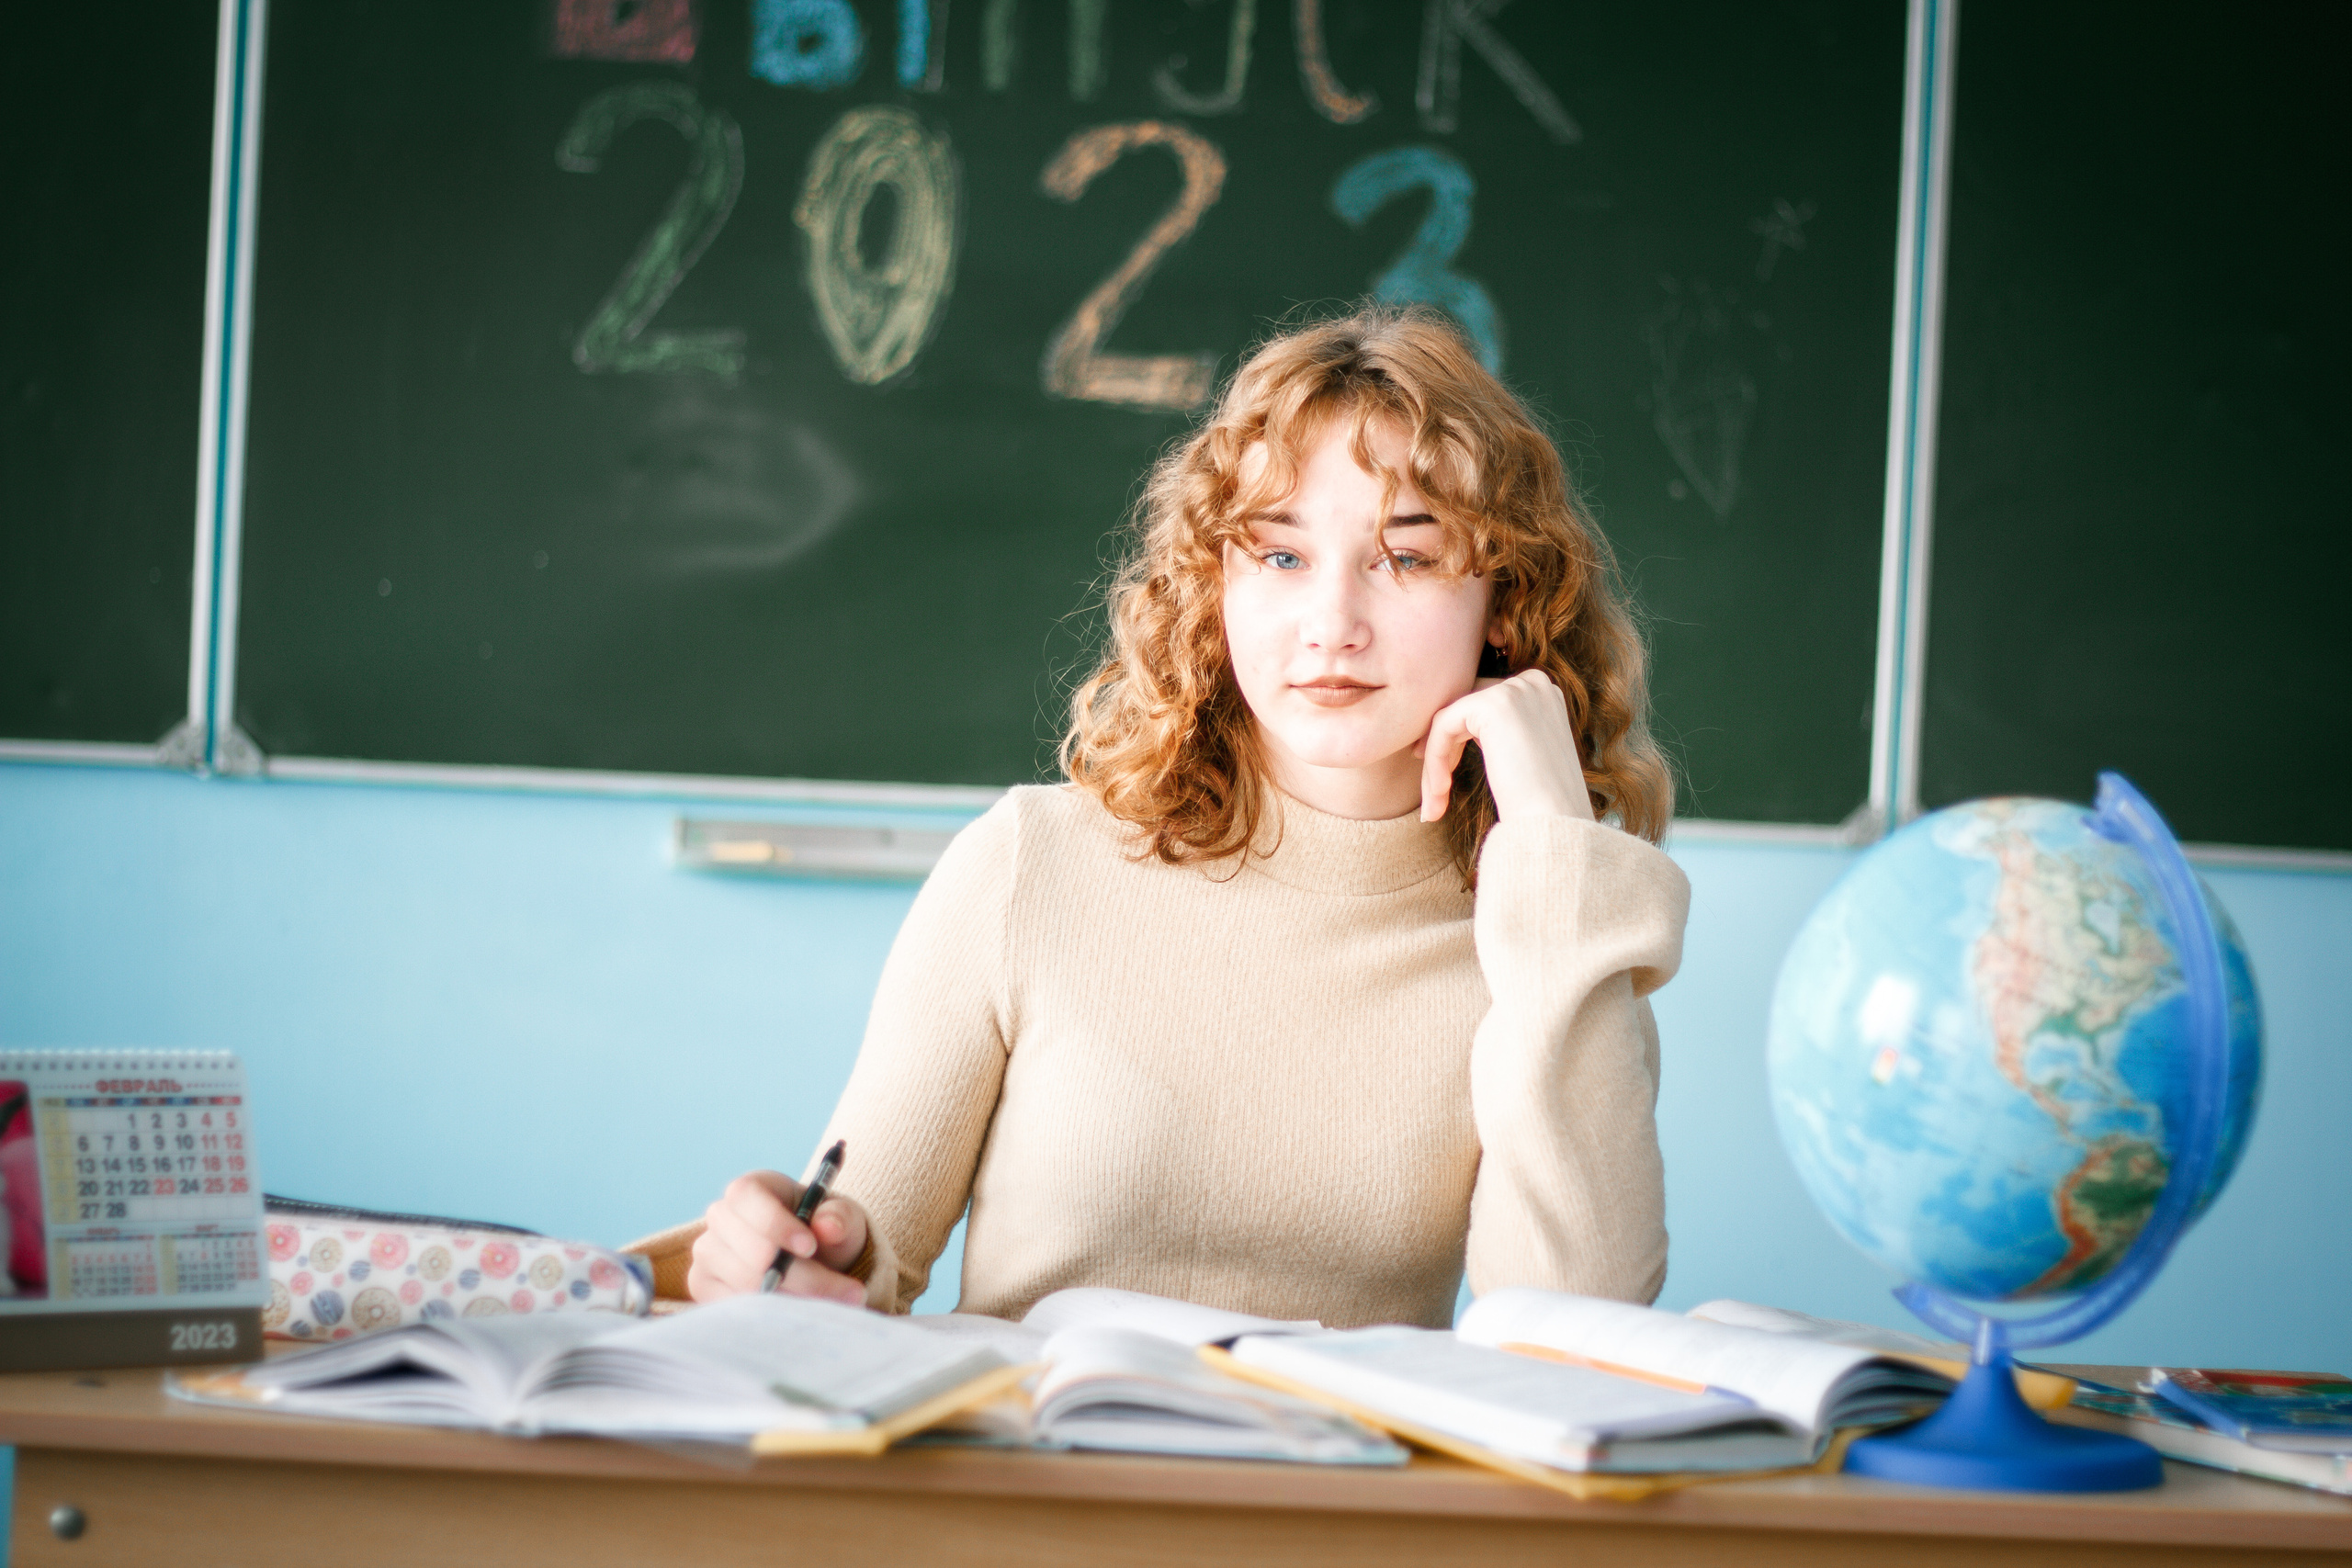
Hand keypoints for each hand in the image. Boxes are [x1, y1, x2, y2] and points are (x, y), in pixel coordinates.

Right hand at [687, 1170, 871, 1306]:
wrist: (810, 1259)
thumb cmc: (821, 1230)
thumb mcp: (840, 1217)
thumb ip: (839, 1217)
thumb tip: (828, 1226)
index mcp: (749, 1189)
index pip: (747, 1198)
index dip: (776, 1224)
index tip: (810, 1247)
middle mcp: (719, 1218)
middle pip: (752, 1252)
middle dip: (802, 1276)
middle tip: (848, 1291)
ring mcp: (707, 1254)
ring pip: (747, 1285)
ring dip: (796, 1299)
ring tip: (836, 1304)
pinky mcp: (704, 1287)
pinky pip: (736, 1308)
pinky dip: (773, 1315)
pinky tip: (803, 1313)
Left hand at [1416, 667, 1593, 823]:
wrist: (1553, 822)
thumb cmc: (1539, 803)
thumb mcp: (1524, 754)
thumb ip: (1501, 732)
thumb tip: (1457, 725)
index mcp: (1543, 693)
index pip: (1484, 705)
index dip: (1458, 740)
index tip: (1441, 776)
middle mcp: (1532, 683)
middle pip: (1465, 709)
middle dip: (1442, 750)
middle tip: (1434, 793)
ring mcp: (1514, 690)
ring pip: (1450, 719)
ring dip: (1435, 763)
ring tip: (1434, 805)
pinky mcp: (1491, 705)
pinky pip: (1443, 725)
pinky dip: (1435, 760)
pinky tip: (1440, 792)